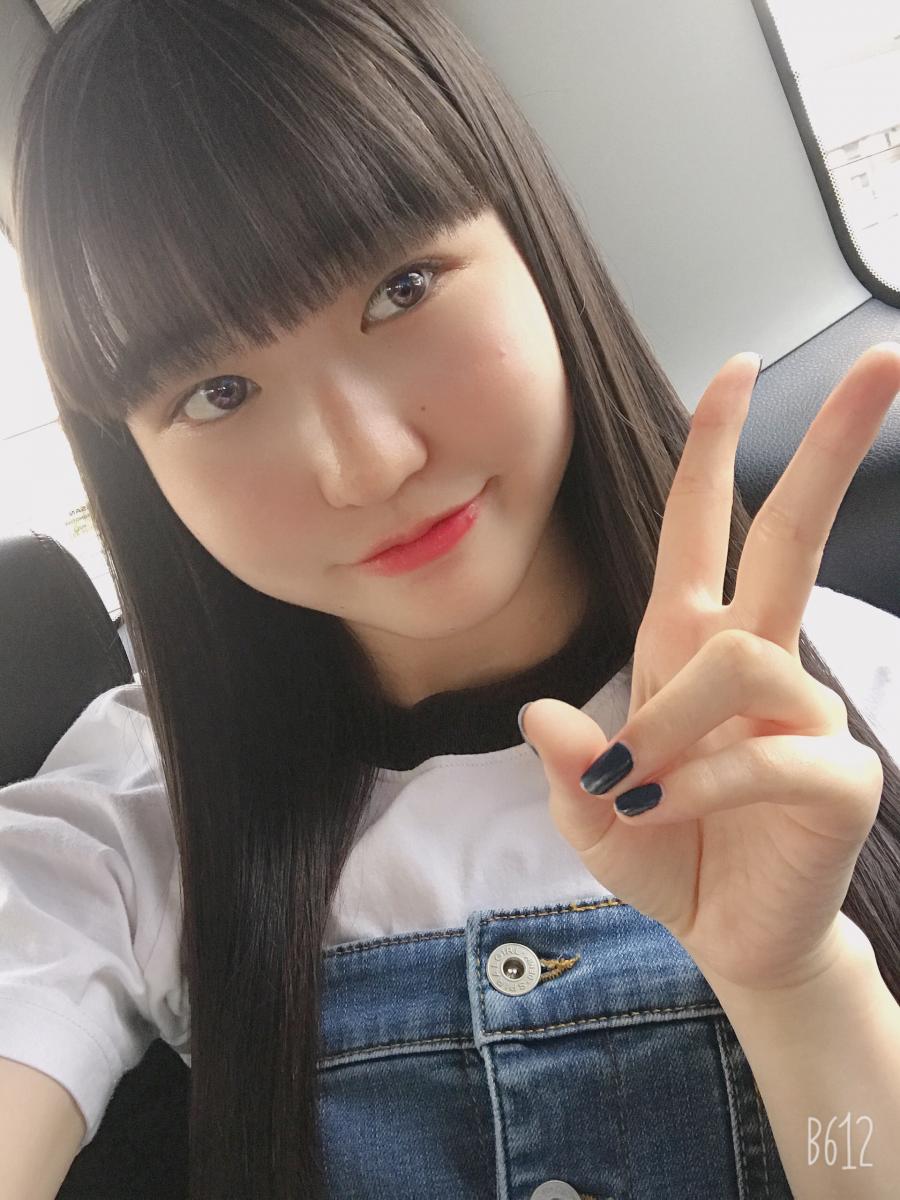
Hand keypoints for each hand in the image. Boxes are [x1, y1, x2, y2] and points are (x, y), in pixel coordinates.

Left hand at [521, 345, 899, 993]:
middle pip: (794, 534)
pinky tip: (664, 814)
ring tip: (633, 790)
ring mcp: (805, 713)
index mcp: (690, 648)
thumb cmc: (664, 857)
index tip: (733, 369)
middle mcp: (755, 664)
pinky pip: (762, 751)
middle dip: (830, 447)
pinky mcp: (837, 773)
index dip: (713, 448)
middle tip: (884, 359)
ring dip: (670, 724)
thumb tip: (542, 716)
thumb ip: (568, 767)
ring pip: (741, 659)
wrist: (729, 938)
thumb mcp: (590, 814)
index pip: (704, 527)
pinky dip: (697, 784)